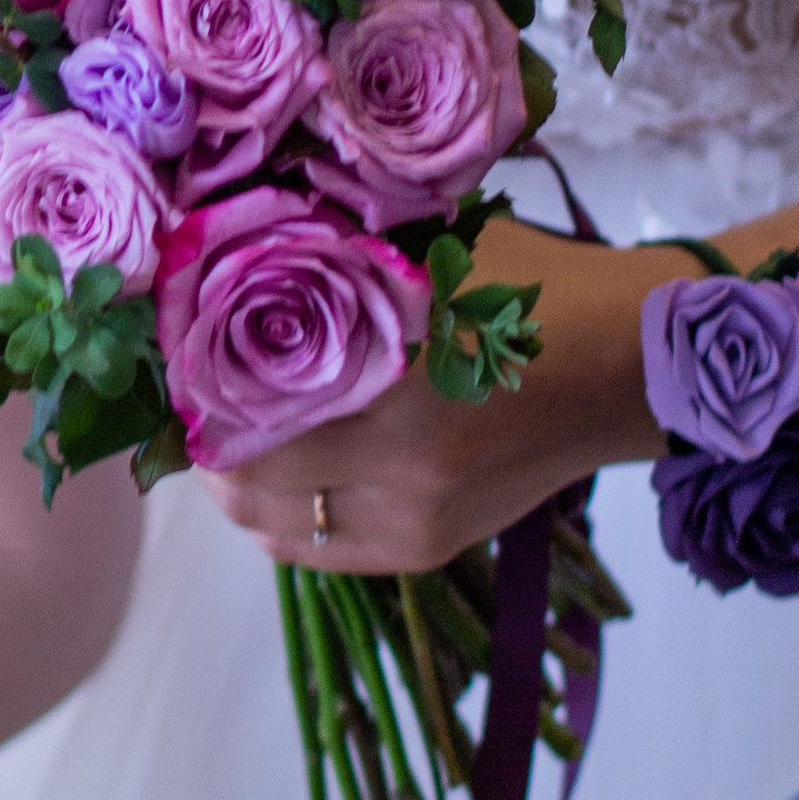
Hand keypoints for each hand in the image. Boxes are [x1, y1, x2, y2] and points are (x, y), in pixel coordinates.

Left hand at [207, 222, 661, 573]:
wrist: (631, 364)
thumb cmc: (532, 286)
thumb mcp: (433, 251)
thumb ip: (337, 256)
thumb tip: (223, 253)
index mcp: (403, 379)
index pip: (247, 398)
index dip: (192, 378)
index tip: (167, 347)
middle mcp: (405, 464)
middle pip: (245, 469)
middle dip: (202, 431)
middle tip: (182, 391)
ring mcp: (416, 518)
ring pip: (269, 518)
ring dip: (231, 479)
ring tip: (218, 431)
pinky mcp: (427, 546)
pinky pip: (312, 548)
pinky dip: (275, 514)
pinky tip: (265, 472)